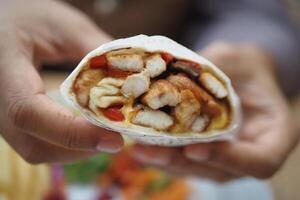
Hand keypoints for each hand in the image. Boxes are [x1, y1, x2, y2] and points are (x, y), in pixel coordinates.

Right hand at [0, 0, 122, 163]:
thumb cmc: (25, 15)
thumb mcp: (63, 25)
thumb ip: (95, 50)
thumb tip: (131, 80)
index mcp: (4, 70)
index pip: (30, 113)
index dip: (73, 132)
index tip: (114, 138)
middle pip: (34, 143)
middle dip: (80, 148)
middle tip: (115, 139)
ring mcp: (1, 112)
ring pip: (34, 149)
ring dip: (74, 150)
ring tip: (104, 135)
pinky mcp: (10, 117)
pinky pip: (35, 141)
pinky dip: (64, 143)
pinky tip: (84, 131)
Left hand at [133, 42, 298, 180]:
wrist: (240, 75)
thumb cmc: (245, 66)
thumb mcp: (237, 59)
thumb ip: (217, 68)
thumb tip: (175, 77)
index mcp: (274, 134)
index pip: (260, 161)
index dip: (228, 159)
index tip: (194, 149)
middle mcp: (251, 153)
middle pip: (221, 171)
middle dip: (184, 163)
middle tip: (152, 151)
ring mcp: (228, 158)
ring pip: (199, 171)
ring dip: (168, 163)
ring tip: (140, 150)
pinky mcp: (207, 155)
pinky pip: (186, 163)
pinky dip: (165, 157)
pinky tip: (142, 146)